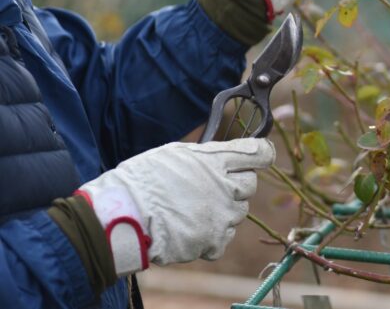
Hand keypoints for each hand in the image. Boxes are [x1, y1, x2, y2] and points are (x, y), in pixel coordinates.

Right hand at [79, 139, 274, 274]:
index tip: (260, 155)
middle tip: (212, 188)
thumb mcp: (176, 153)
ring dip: (224, 211)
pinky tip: (192, 229)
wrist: (124, 216)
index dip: (261, 154)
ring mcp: (223, 215)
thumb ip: (207, 155)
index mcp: (217, 160)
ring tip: (194, 210)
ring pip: (239, 212)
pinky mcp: (215, 241)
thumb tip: (223, 155)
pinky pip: (224, 238)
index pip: (258, 153)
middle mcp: (226, 187)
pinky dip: (212, 236)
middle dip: (237, 185)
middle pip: (250, 184)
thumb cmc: (143, 180)